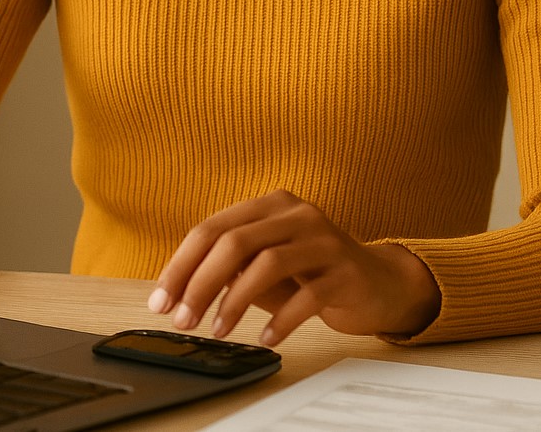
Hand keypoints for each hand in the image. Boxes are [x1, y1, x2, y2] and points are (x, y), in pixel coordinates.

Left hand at [147, 190, 439, 344]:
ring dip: (235, 301)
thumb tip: (181, 291)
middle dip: (200, 283)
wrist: (378, 282)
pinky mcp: (344, 270)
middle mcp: (296, 212)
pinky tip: (265, 337)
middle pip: (235, 242)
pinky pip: (306, 295)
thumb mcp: (267, 262)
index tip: (162, 299)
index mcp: (270, 204)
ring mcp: (323, 238)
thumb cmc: (311, 272)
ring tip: (218, 330)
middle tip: (183, 319)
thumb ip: (232, 267)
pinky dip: (280, 319)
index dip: (182, 264)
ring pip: (266, 263)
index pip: (212, 228)